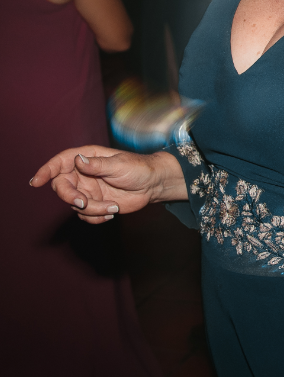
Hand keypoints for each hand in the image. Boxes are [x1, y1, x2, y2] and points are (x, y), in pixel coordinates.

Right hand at [30, 146, 177, 223]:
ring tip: (113, 207)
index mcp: (86, 158)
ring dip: (91, 210)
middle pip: (62, 187)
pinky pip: (84, 215)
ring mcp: (87, 190)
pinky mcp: (94, 203)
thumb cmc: (138, 169)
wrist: (153, 185)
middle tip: (85, 203)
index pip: (60, 162)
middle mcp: (83, 174)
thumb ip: (98, 165)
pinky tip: (112, 212)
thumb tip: (78, 161)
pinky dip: (96, 217)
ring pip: (74, 204)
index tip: (36, 182)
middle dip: (71, 197)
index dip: (46, 171)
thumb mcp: (119, 165)